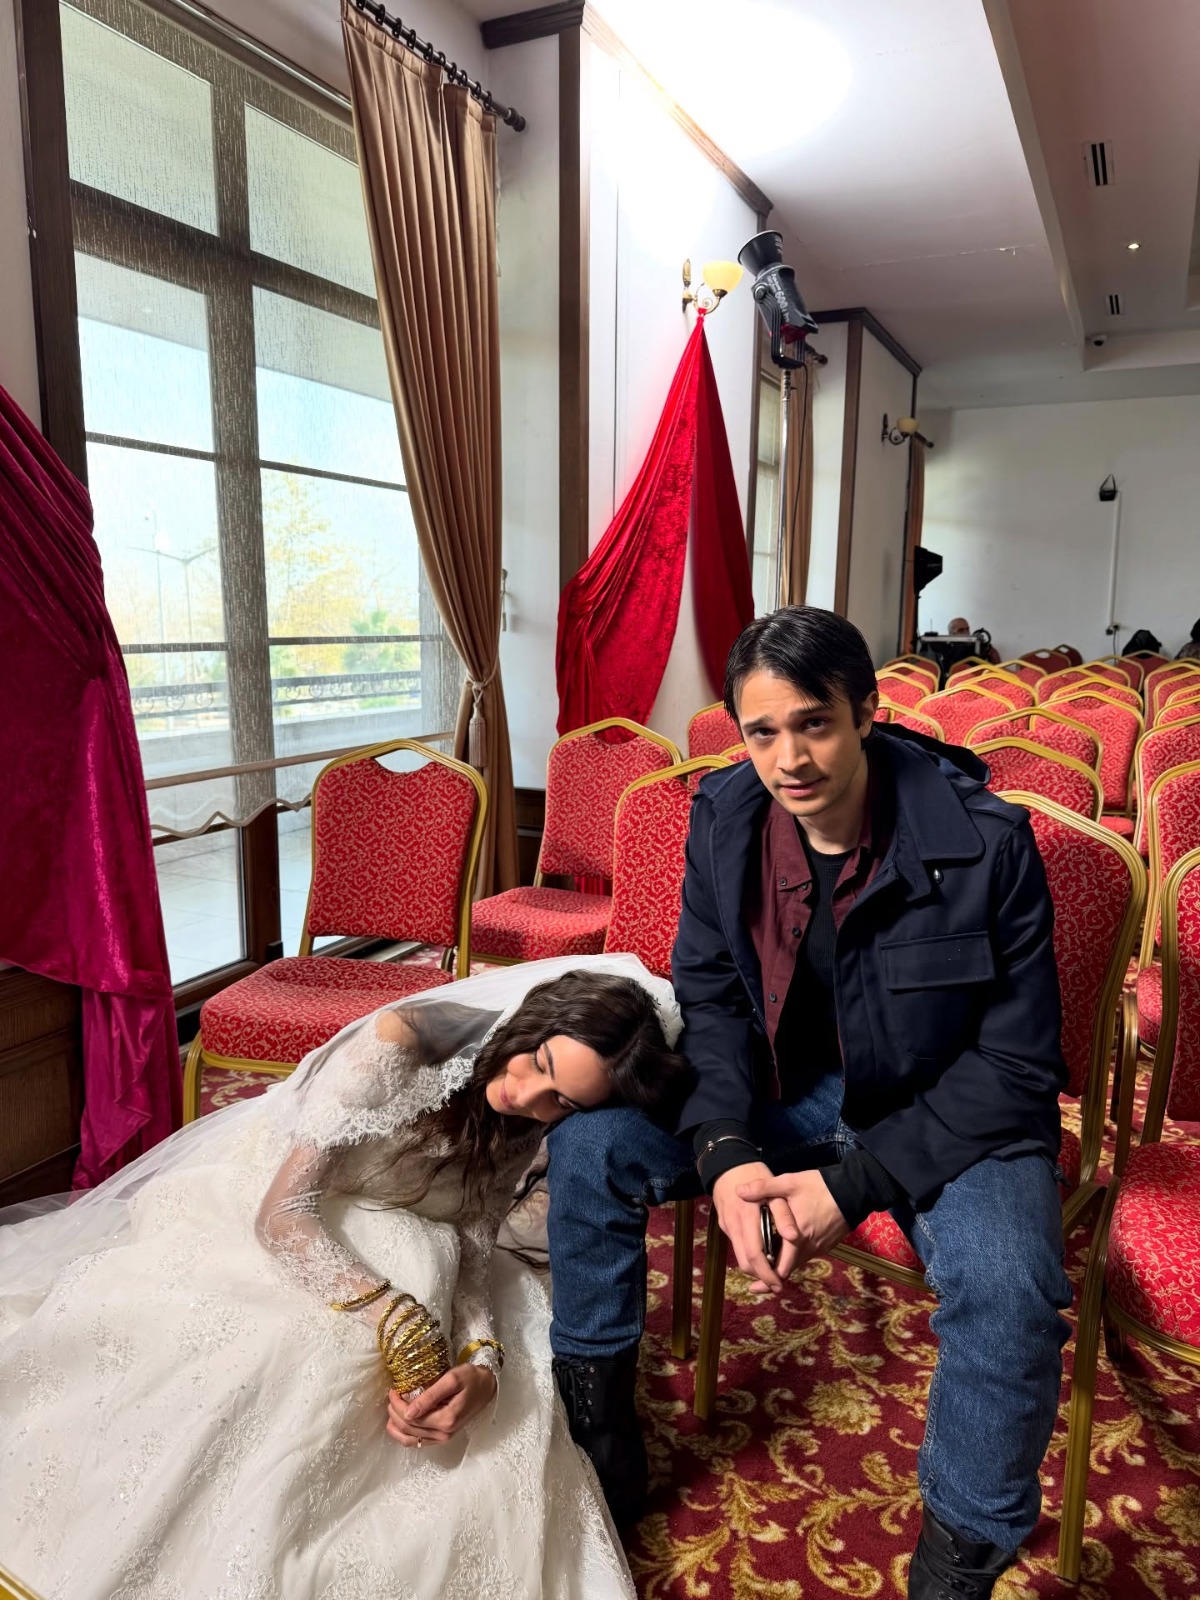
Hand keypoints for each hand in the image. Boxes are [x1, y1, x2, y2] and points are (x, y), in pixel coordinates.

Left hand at [386, 1362, 496, 1445]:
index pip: (412, 1417)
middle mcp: (444, 1434)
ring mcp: (443, 1438)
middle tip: (391, 1394)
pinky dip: (404, 1435)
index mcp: (446, 1420)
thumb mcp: (451, 1380)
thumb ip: (430, 1396)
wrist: (486, 1387)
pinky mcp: (442, 1437)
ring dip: (396, 1426)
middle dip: (395, 1412)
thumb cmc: (470, 1379)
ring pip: (411, 1439)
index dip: (398, 1404)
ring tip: (391, 1408)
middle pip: (409, 1428)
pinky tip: (397, 1425)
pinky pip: (418, 1442)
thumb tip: (408, 1412)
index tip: (393, 1389)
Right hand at [711, 1161, 791, 1293]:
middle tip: (777, 1284)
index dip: (767, 1274)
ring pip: (739, 1256)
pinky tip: (761, 1254)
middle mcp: (734, 1225)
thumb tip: (793, 1237)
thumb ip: (783, 1214)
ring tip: (771, 1272)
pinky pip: (736, 1246)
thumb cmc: (754, 1172)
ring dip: (754, 1268)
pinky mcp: (724, 1225)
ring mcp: (727, 1226)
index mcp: (748, 1217)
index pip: (755, 1254)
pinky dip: (748, 1255)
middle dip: (761, 1277)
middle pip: (745, 1261)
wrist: (726, 1163)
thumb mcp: (774, 1187)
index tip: (779, 1284)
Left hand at [735, 1169, 848, 1281]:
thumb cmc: (820, 1187)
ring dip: (783, 1265)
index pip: (780, 1269)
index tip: (753, 1284)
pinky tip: (786, 1248)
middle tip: (756, 1280)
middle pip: (788, 1270)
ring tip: (767, 1262)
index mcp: (797, 1239)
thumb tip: (738, 1191)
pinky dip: (794, 1256)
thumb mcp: (790, 1182)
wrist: (854, 1189)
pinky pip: (807, 1254)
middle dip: (772, 1276)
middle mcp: (809, 1248)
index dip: (766, 1278)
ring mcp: (820, 1247)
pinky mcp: (827, 1244)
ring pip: (798, 1262)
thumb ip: (764, 1188)